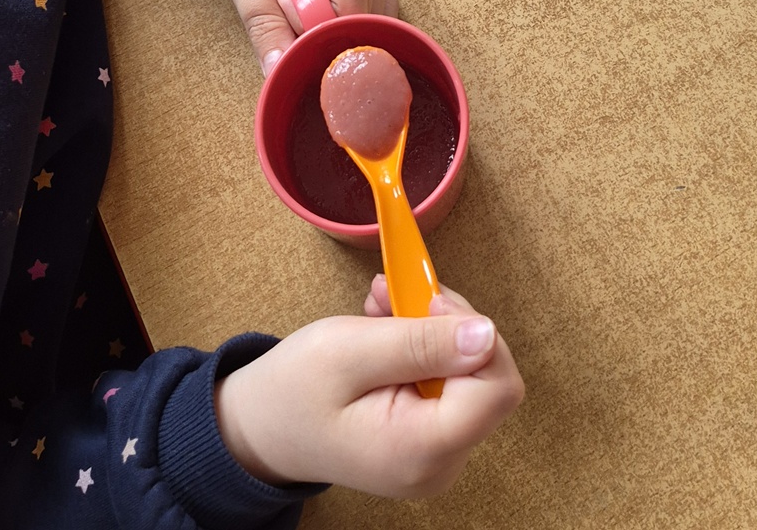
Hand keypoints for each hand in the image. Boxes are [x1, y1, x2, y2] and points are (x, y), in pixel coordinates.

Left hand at [181, 0, 395, 74]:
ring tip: (293, 17)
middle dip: (327, 35)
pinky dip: (340, 16)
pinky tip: (310, 17)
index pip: (351, 12)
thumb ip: (264, 26)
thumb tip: (280, 73)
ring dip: (335, 26)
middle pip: (367, 15)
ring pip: (370, 11)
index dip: (321, 39)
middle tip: (285, 30)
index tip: (288, 50)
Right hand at [214, 279, 524, 496]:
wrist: (259, 430)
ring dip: (430, 330)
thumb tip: (486, 334)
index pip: (497, 386)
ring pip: (468, 374)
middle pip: (487, 377)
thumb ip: (420, 343)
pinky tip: (386, 333)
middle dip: (445, 324)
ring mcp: (436, 457)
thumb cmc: (293, 392)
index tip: (426, 302)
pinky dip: (422, 349)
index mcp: (422, 449)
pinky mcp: (428, 442)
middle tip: (394, 293)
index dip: (471, 333)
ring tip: (381, 309)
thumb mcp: (349, 351)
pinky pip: (449, 385)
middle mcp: (440, 464)